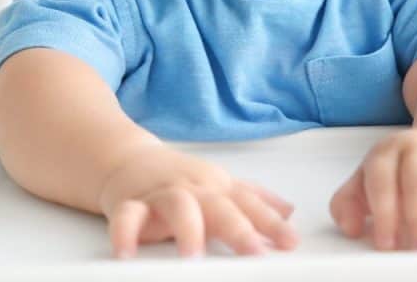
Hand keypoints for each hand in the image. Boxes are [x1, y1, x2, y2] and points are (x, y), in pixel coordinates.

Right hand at [97, 143, 299, 258]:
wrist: (128, 160)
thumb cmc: (180, 179)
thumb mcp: (220, 185)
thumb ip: (254, 199)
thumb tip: (290, 211)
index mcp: (217, 188)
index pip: (249, 204)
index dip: (271, 222)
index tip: (291, 241)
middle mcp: (193, 190)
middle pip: (219, 205)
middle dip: (238, 228)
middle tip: (254, 251)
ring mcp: (161, 195)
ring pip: (177, 205)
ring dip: (187, 229)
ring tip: (194, 256)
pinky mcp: (129, 204)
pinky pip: (126, 216)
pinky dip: (125, 233)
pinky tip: (127, 254)